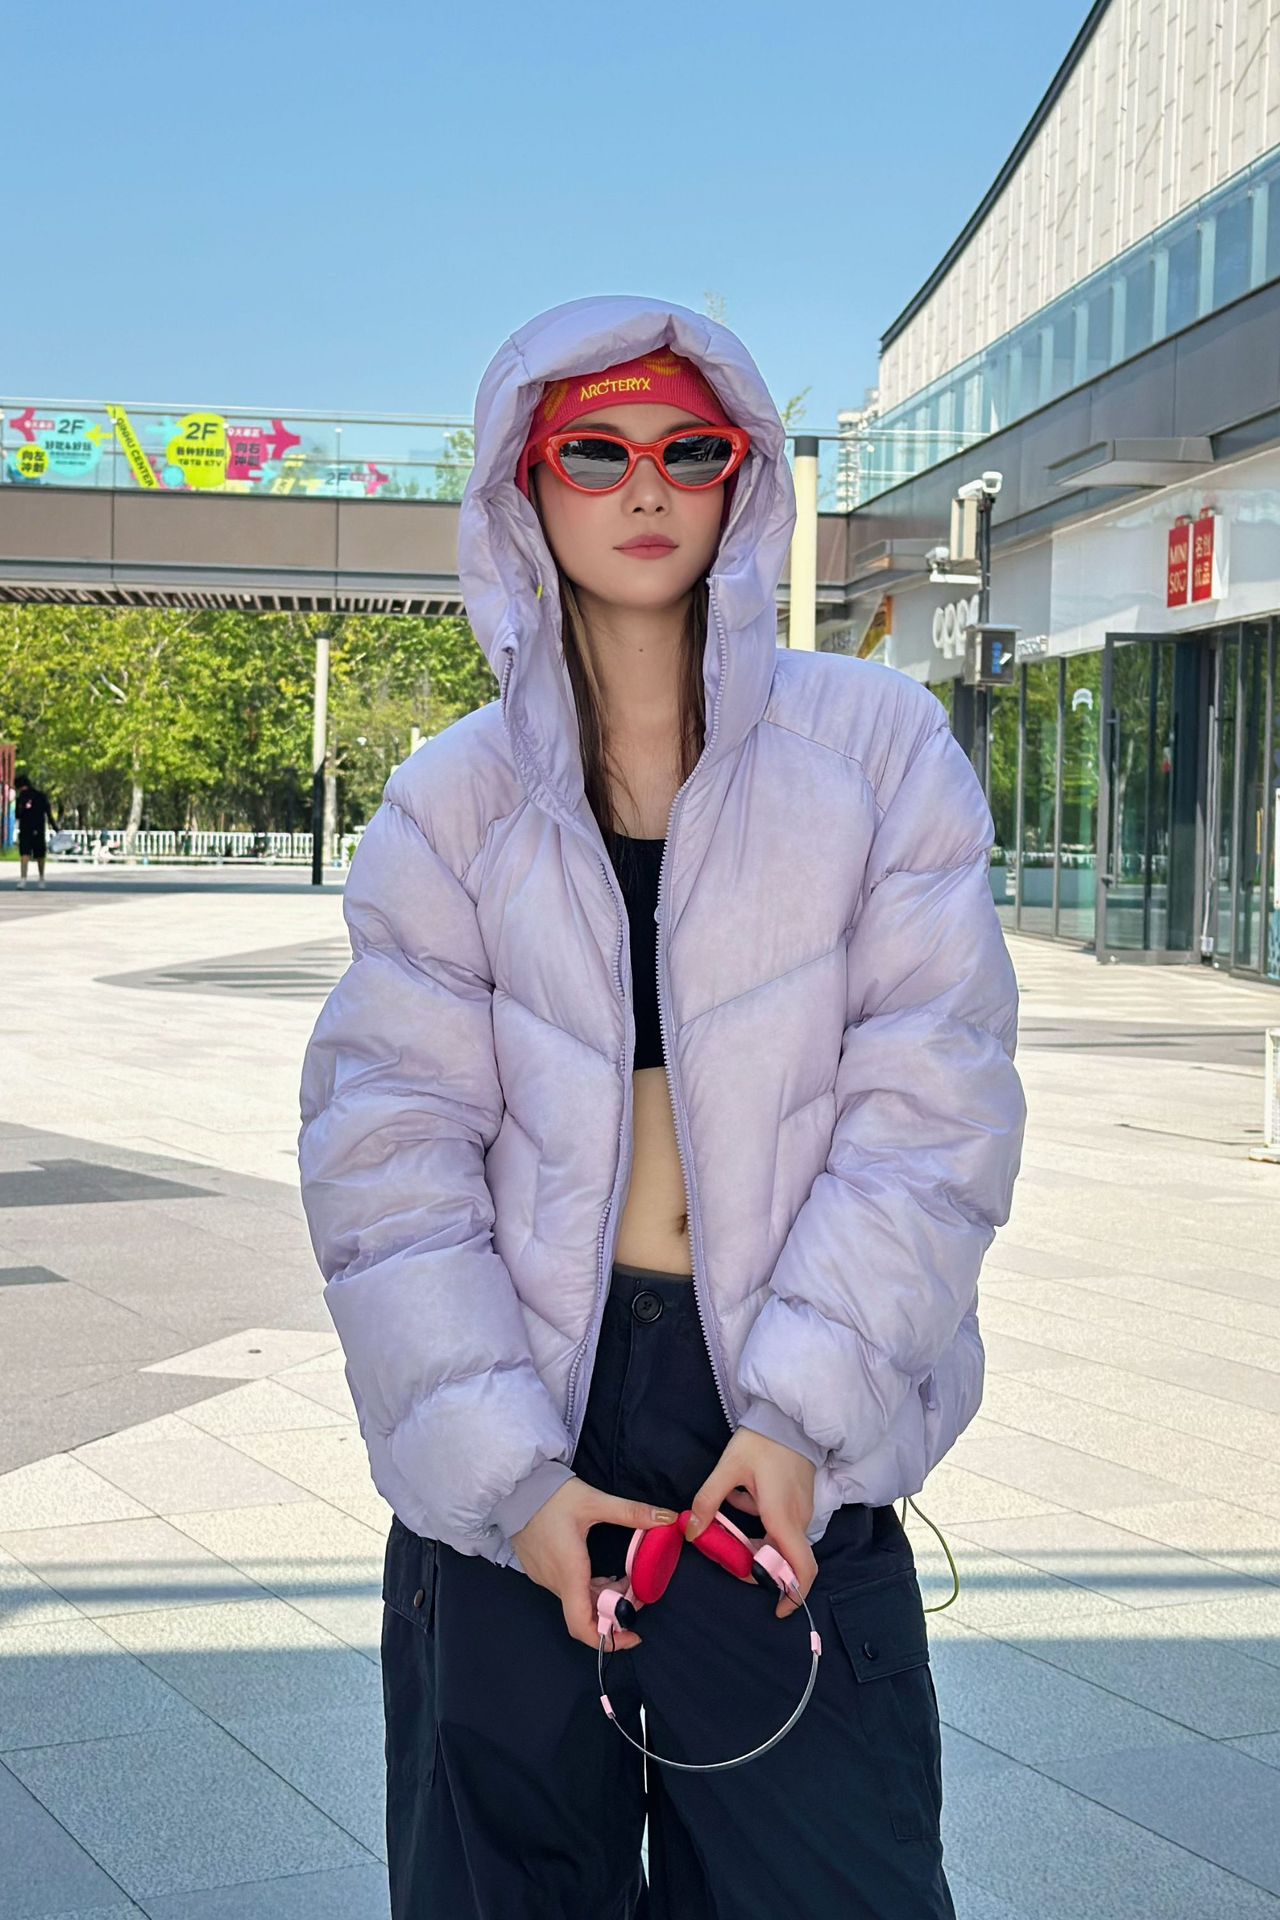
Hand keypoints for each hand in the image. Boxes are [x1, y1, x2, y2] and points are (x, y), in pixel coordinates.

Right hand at [510, 1475, 680, 1650]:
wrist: (514, 1485)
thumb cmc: (551, 1495)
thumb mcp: (595, 1501)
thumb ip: (631, 1512)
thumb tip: (667, 1517)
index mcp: (569, 1572)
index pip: (583, 1625)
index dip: (609, 1639)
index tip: (633, 1635)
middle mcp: (555, 1581)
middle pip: (587, 1614)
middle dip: (617, 1609)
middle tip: (638, 1593)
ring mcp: (546, 1577)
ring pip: (579, 1601)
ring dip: (604, 1596)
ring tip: (625, 1578)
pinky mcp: (541, 1569)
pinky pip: (569, 1589)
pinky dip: (590, 1588)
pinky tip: (603, 1571)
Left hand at [686, 1428, 817, 1620]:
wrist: (789, 1416)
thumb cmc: (761, 1441)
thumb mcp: (728, 1467)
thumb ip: (708, 1501)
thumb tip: (691, 1532)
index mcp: (782, 1516)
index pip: (801, 1567)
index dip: (793, 1594)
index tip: (777, 1608)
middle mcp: (798, 1519)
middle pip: (784, 1559)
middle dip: (758, 1565)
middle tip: (730, 1555)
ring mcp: (802, 1510)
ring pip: (782, 1542)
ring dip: (757, 1541)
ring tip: (732, 1515)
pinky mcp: (800, 1501)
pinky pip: (783, 1526)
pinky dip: (763, 1525)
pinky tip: (744, 1499)